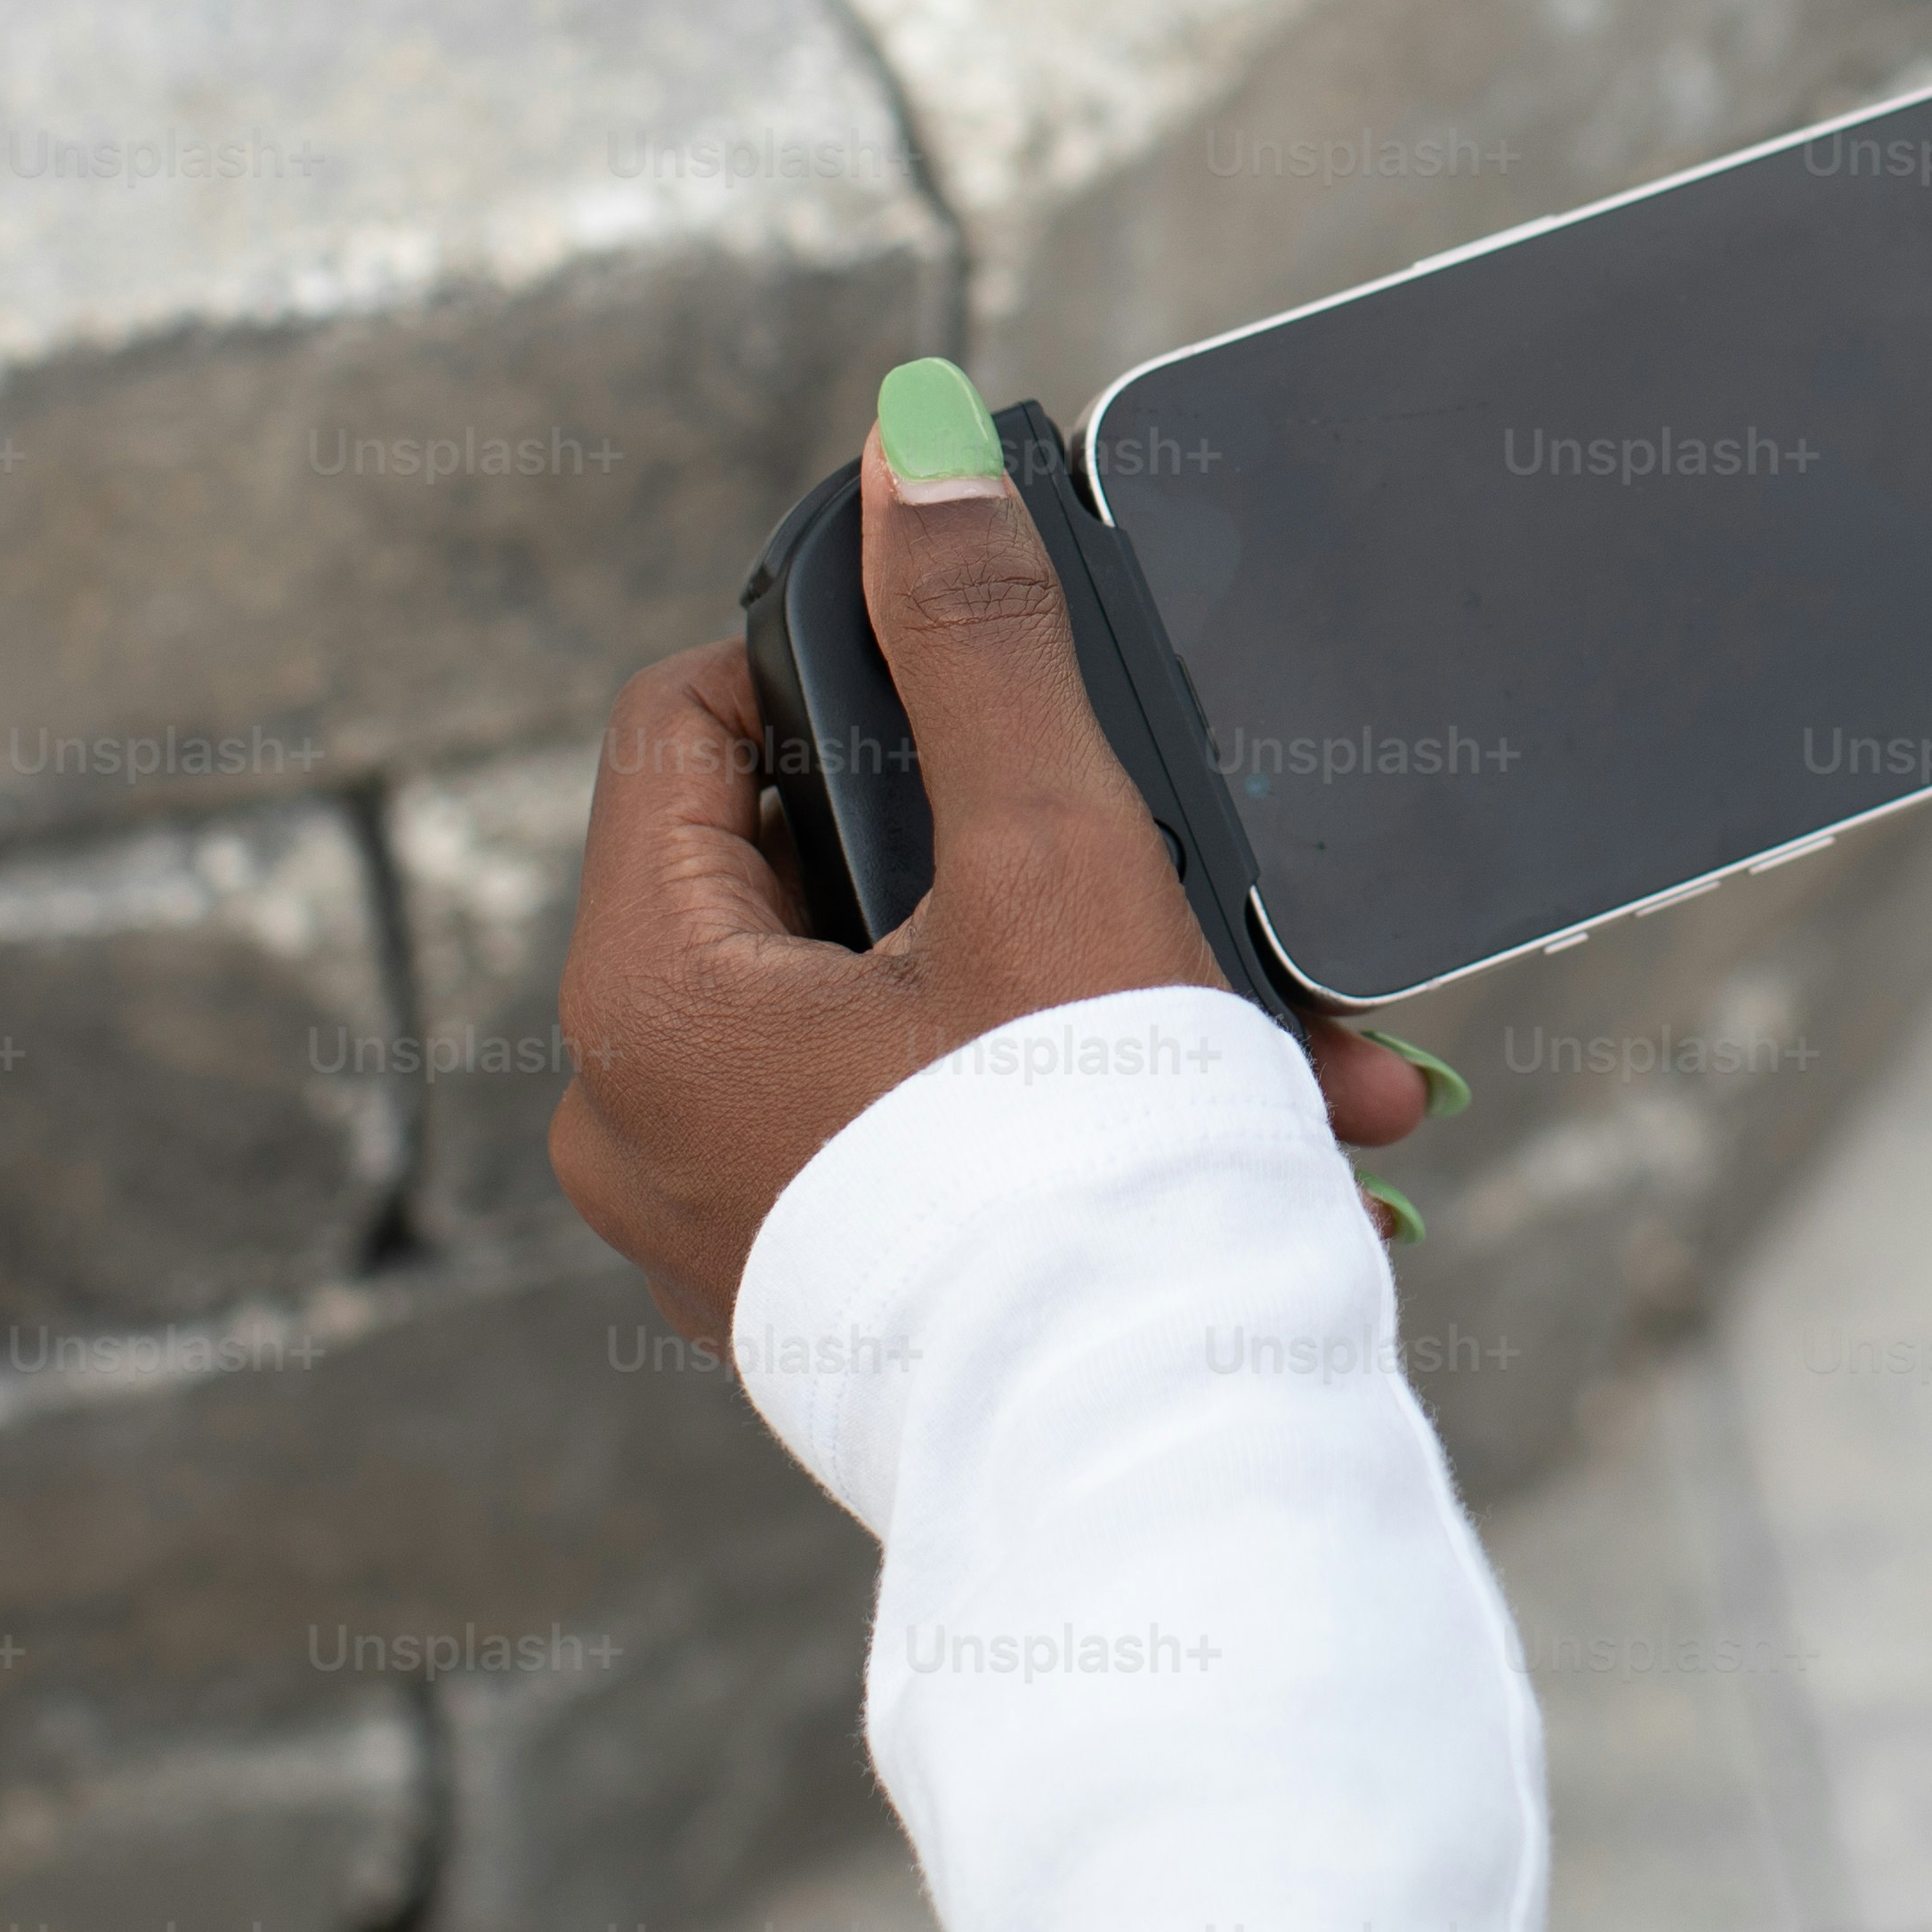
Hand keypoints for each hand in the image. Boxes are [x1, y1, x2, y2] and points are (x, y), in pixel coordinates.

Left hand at [548, 361, 1446, 1335]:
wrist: (1159, 1484)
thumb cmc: (1091, 1178)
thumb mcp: (1055, 857)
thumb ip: (982, 641)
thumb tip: (903, 447)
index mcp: (647, 998)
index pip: (687, 723)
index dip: (839, 662)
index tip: (988, 674)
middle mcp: (644, 1118)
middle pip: (823, 870)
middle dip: (1045, 857)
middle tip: (1192, 863)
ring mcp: (733, 1219)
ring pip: (920, 1006)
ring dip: (1111, 988)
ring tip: (1288, 1028)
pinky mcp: (833, 1290)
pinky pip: (950, 1129)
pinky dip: (1089, 1097)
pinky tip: (1265, 1111)